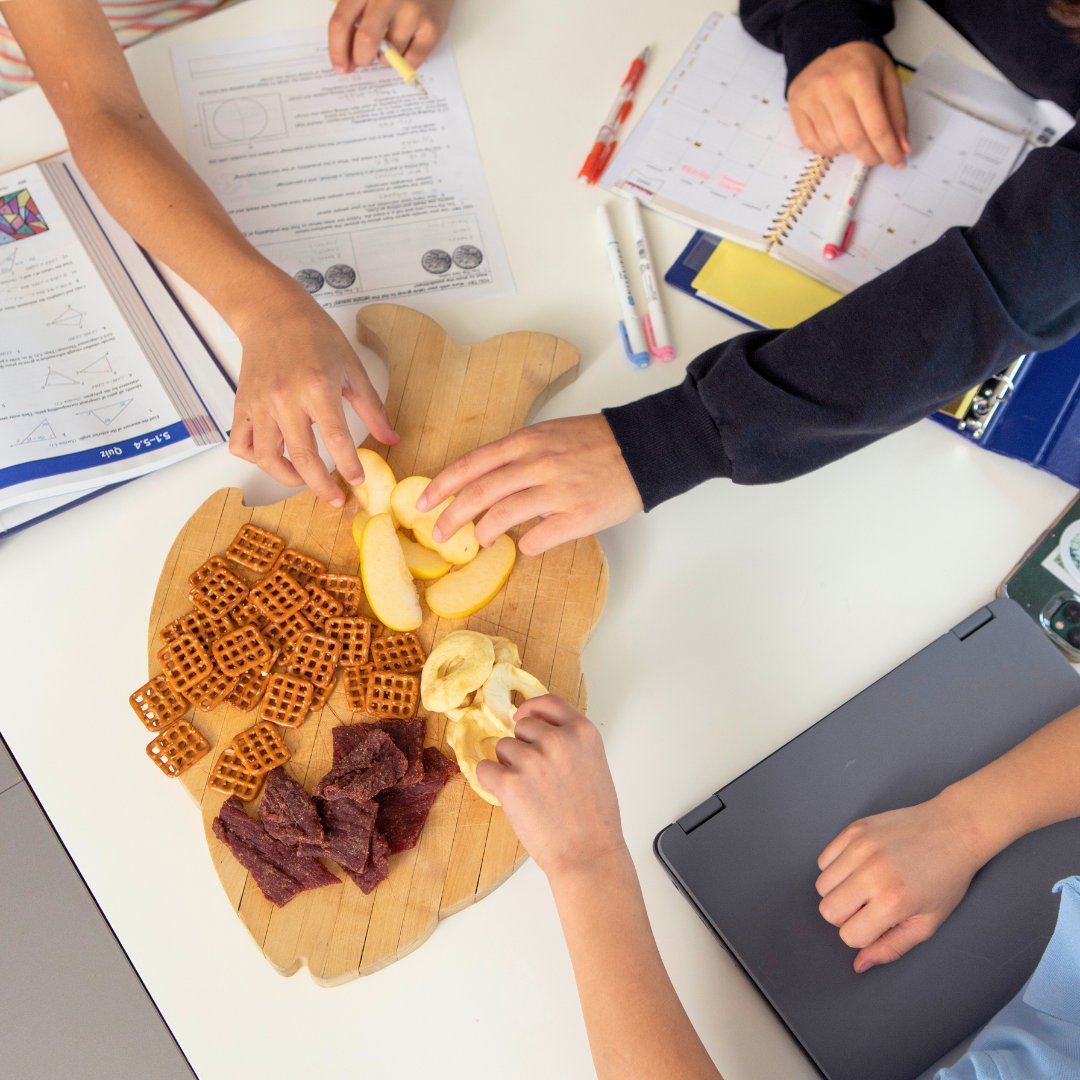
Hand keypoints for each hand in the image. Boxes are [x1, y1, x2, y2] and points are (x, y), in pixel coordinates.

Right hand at [229, 287, 397, 505]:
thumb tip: (391, 439)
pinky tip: (274, 458)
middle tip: (335, 498)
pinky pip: (242, 444)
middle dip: (321, 486)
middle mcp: (285, 398)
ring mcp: (259, 404)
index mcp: (317, 387)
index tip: (357, 481)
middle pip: (302, 457)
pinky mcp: (242, 406)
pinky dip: (255, 458)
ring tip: (305, 481)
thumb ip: (372, 409)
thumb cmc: (315, 337)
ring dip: (288, 478)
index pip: (336, 439)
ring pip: (267, 458)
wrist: (273, 313)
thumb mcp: (352, 369)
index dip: (348, 466)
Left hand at [328, 0, 452, 73]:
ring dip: (385, 58)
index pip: (341, 22)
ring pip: (389, 55)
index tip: (340, 66)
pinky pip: (411, 61)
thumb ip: (355, 14)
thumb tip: (347, 56)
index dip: (337, 50)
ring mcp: (413, 11)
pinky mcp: (433, 27)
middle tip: (363, 60)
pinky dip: (404, 61)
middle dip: (361, 58)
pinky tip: (406, 45)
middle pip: (365, 41)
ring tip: (392, 40)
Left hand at [416, 414, 643, 555]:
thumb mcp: (549, 435)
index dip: (442, 485)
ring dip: (483, 532)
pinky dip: (525, 545)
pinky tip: (525, 545)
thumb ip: (517, 455)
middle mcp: (537, 464)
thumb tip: (486, 482)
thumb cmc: (596, 442)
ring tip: (477, 541)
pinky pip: (538, 538)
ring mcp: (558, 491)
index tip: (423, 503)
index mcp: (527, 442)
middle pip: (479, 493)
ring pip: (502, 516)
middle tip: (438, 533)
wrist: (643, 448)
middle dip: (451, 516)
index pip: (472, 464)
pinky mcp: (578, 516)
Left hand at [477, 696, 625, 880]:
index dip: (532, 709)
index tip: (521, 716)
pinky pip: (484, 769)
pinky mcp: (510, 782)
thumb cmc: (594, 819)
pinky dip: (491, 781)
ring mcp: (533, 760)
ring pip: (503, 747)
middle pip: (522, 726)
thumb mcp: (593, 765)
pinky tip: (510, 798)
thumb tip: (538, 731)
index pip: (549, 702)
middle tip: (537, 775)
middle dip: (523, 746)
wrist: (588, 855)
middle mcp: (558, 740)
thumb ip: (570, 743)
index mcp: (583, 732)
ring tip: (530, 792)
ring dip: (509, 765)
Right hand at [788, 42, 910, 166]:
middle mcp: (831, 87)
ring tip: (857, 138)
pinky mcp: (795, 108)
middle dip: (870, 156)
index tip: (897, 162)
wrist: (825, 45)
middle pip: (853, 140)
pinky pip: (812, 144)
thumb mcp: (887, 78)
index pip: (877, 126)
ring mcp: (809, 98)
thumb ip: (896, 113)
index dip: (888, 150)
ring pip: (833, 144)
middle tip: (878, 158)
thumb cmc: (860, 64)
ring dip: (849, 151)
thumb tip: (902, 148)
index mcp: (859, 76)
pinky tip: (837, 137)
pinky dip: (829, 148)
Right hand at [815, 792, 988, 972]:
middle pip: (827, 910)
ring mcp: (860, 848)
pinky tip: (860, 866)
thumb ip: (891, 947)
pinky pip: (823, 859)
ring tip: (864, 885)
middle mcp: (871, 873)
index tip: (880, 923)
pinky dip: (836, 868)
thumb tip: (859, 964)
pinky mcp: (854, 829)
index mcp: (893, 901)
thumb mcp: (927, 923)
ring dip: (838, 891)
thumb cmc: (946, 879)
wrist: (954, 829)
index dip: (863, 935)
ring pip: (821, 885)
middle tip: (869, 906)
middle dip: (845, 916)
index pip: (849, 935)